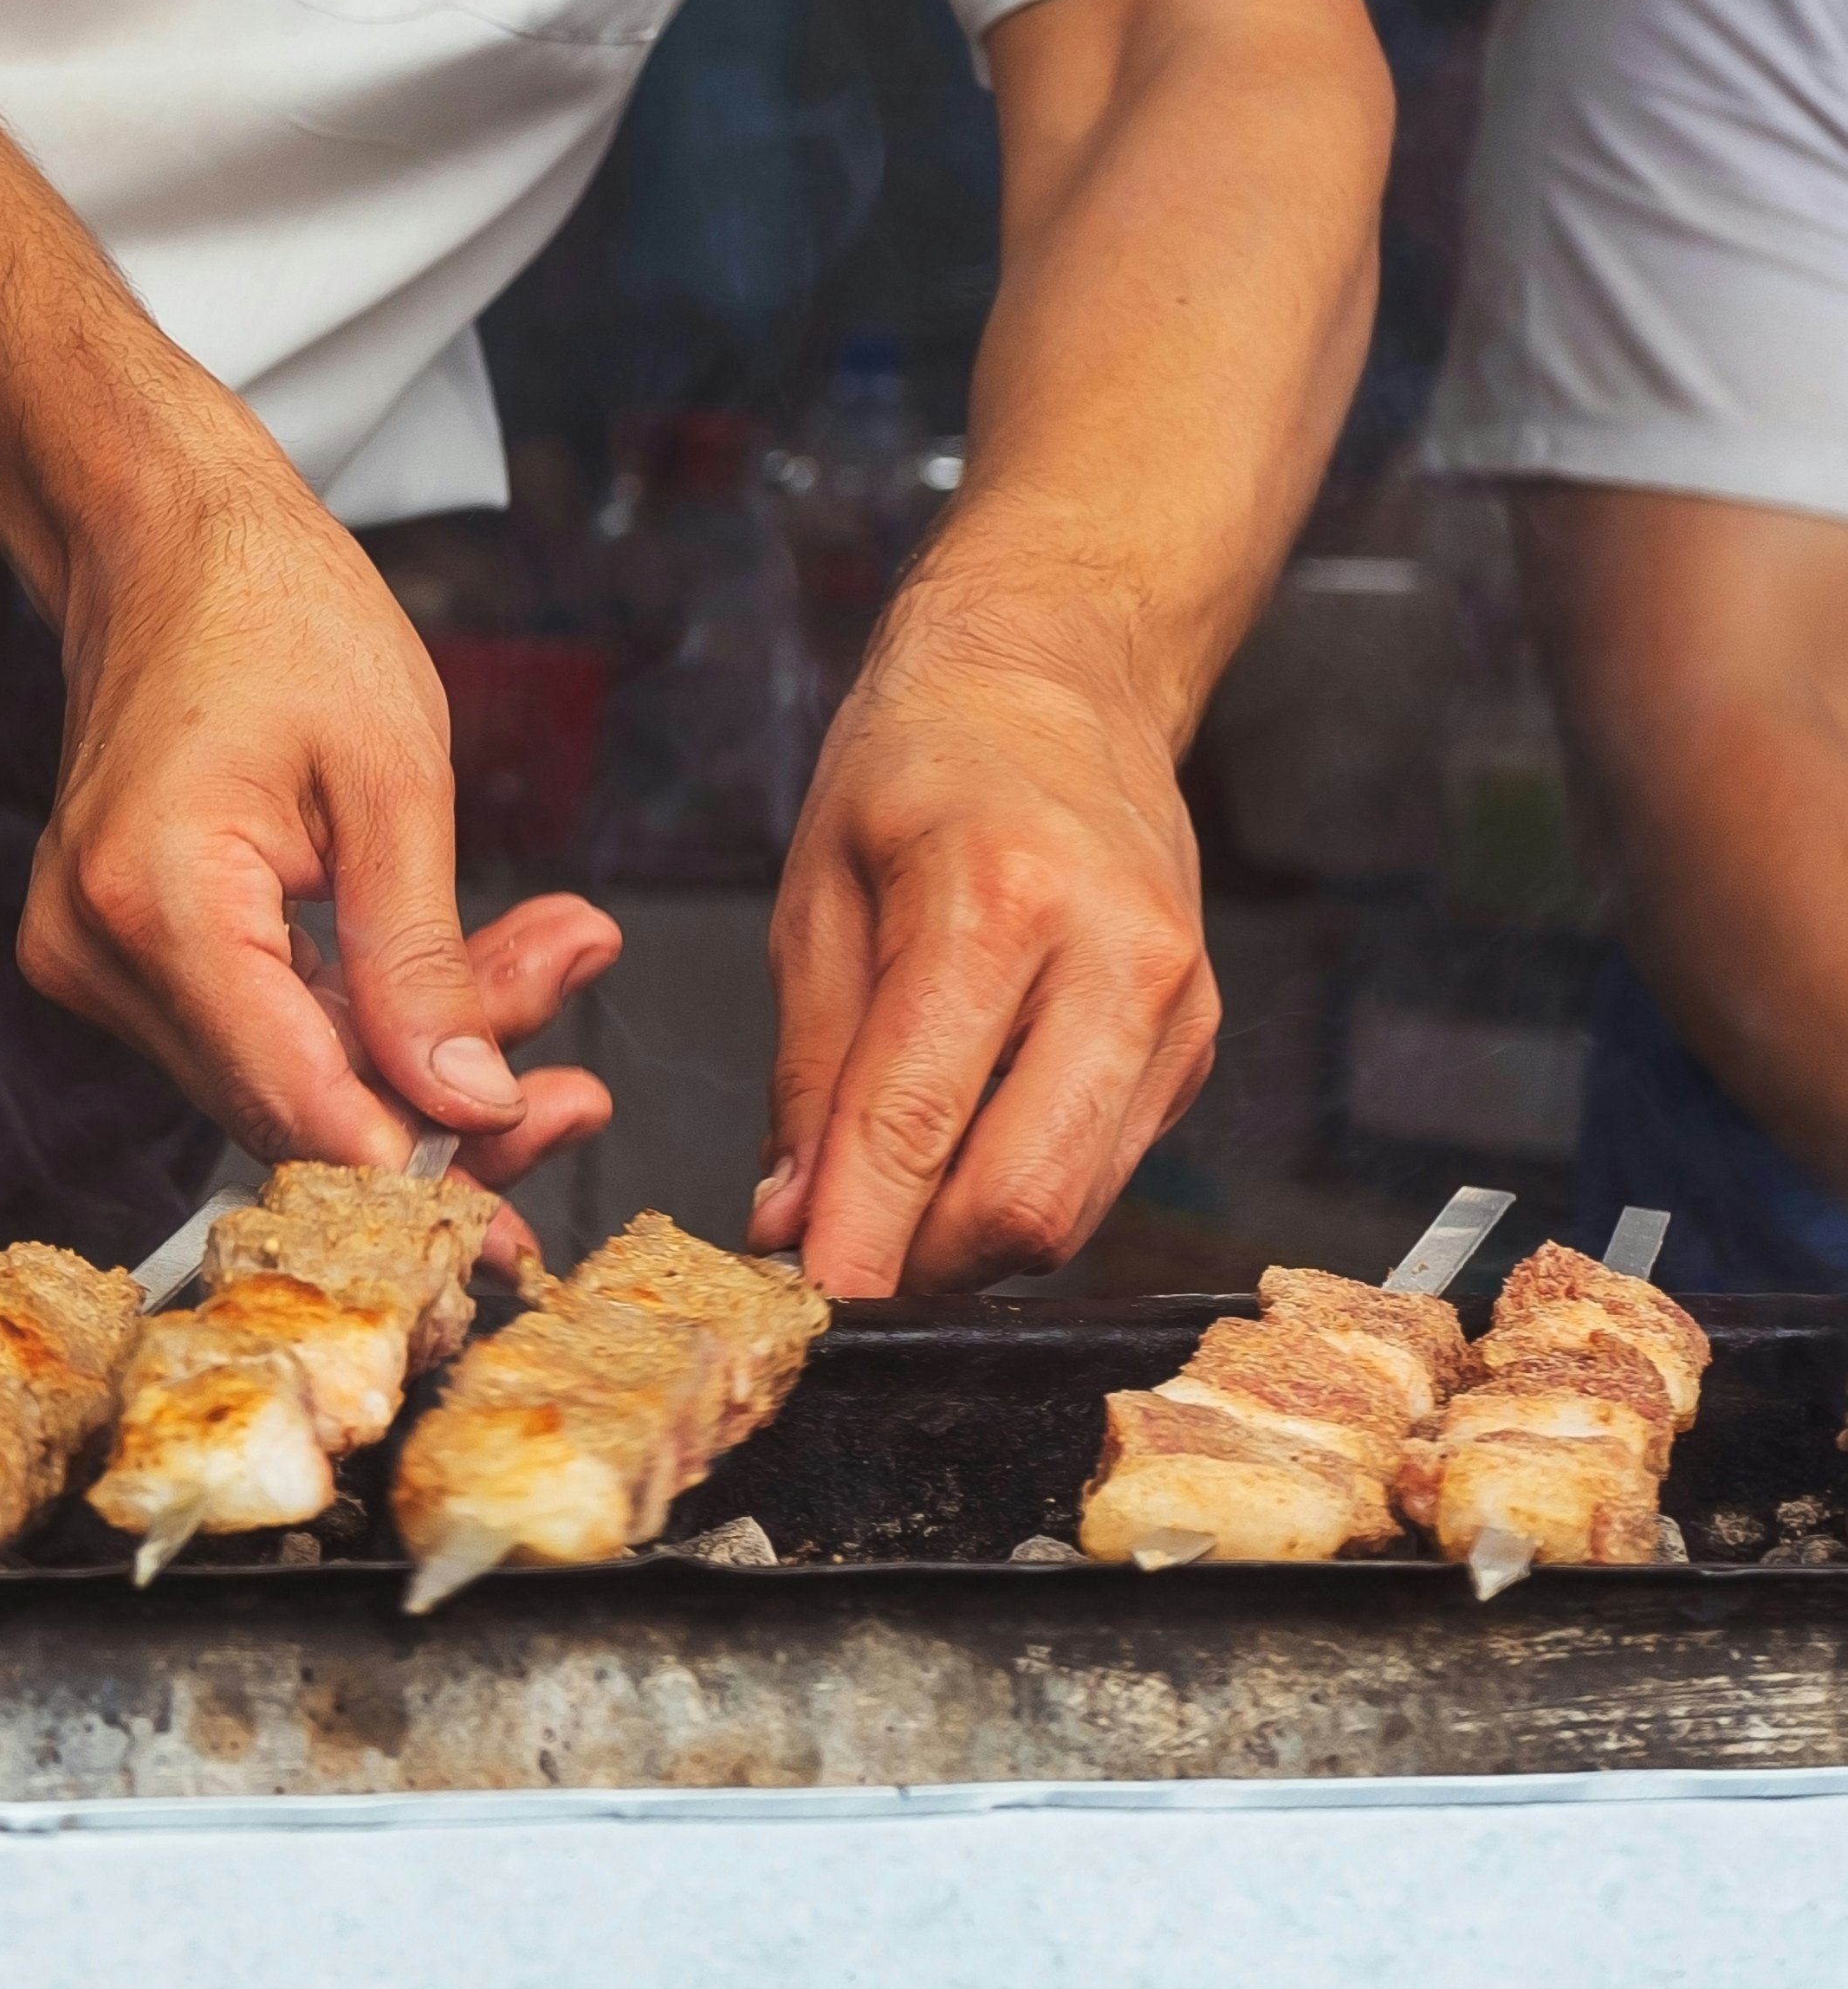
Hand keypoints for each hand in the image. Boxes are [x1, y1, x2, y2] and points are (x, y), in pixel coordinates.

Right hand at [17, 451, 618, 1200]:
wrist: (166, 540)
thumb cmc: (274, 613)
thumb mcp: (394, 777)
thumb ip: (425, 959)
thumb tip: (470, 1105)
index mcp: (156, 902)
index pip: (292, 1097)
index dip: (417, 1157)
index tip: (525, 1173)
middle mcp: (97, 952)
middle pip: (290, 1104)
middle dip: (447, 1097)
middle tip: (582, 1082)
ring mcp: (95, 959)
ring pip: (286, 1072)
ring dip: (421, 1045)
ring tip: (553, 958)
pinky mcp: (123, 956)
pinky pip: (259, 1027)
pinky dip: (364, 1011)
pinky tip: (467, 963)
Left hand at [750, 585, 1217, 1293]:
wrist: (1057, 683)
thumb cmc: (917, 767)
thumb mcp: (815, 895)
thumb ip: (807, 1070)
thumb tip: (791, 1218)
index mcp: (997, 902)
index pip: (919, 1123)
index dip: (859, 1240)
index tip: (805, 1305)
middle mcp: (1111, 959)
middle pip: (1022, 1199)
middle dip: (917, 1263)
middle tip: (832, 1260)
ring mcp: (1176, 1007)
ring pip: (1072, 1208)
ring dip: (967, 1242)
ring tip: (884, 1203)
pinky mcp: (1197, 1041)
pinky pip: (1103, 1170)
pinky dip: (1020, 1190)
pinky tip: (960, 1149)